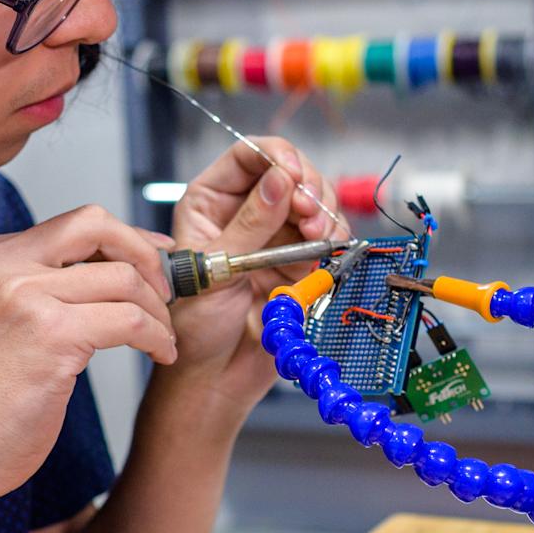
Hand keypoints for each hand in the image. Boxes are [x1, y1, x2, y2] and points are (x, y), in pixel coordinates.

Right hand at [0, 205, 175, 506]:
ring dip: (157, 311)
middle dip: (146, 256)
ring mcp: (23, 296)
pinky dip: (157, 337)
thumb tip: (111, 267)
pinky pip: (130, 320)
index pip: (71, 225)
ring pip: (123, 278)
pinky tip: (159, 354)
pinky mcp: (51, 334)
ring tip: (161, 338)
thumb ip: (39, 287)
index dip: (124, 239)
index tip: (153, 258)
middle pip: (97, 226)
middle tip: (166, 291)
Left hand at [167, 138, 348, 411]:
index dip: (275, 156)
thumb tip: (279, 181)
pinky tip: (330, 247)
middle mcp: (247, 211)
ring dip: (325, 212)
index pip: (248, 156)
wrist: (216, 376)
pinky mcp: (303, 260)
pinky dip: (337, 236)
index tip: (293, 174)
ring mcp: (278, 235)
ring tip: (320, 235)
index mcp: (211, 203)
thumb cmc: (196, 327)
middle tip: (310, 211)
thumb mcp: (215, 270)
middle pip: (291, 172)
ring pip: (316, 201)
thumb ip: (250, 225)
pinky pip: (331, 235)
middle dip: (308, 186)